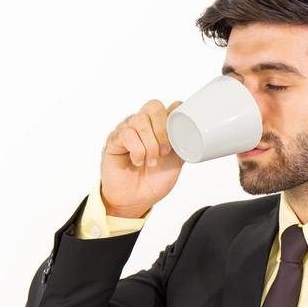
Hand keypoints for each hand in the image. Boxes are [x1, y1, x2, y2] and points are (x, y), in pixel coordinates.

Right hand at [100, 99, 184, 216]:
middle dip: (162, 129)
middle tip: (165, 151)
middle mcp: (142, 124)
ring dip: (150, 144)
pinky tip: (138, 161)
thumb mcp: (176, 162)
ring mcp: (127, 129)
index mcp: (158, 127)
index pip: (168, 106)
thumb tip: (193, 128)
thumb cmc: (154, 181)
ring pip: (140, 120)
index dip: (175, 116)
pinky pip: (127, 134)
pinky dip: (137, 150)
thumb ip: (183, 143)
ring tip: (152, 161)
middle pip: (153, 106)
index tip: (178, 135)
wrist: (136, 200)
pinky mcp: (114, 140)